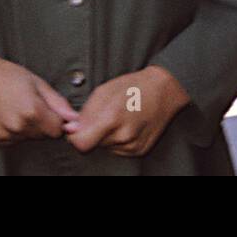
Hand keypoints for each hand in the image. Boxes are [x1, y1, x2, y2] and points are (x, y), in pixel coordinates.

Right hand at [0, 49, 77, 146]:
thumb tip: (73, 117)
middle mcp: (17, 126)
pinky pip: (10, 140)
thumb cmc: (6, 75)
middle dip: (41, 123)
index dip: (56, 120)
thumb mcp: (38, 83)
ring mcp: (3, 135)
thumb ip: (58, 103)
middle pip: (42, 136)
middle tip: (29, 104)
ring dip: (26, 127)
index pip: (57, 130)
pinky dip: (11, 131)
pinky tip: (5, 115)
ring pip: (26, 138)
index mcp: (32, 111)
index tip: (49, 111)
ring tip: (15, 107)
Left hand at [66, 65, 190, 156]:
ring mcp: (133, 146)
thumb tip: (71, 129)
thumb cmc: (134, 85)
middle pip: (94, 144)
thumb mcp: (104, 90)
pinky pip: (119, 150)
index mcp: (113, 118)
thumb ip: (85, 113)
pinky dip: (118, 140)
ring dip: (106, 136)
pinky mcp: (140, 151)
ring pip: (106, 147)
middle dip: (93, 132)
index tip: (77, 128)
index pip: (82, 144)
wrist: (165, 90)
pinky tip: (128, 125)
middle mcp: (124, 136)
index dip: (75, 137)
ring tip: (119, 118)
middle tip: (104, 116)